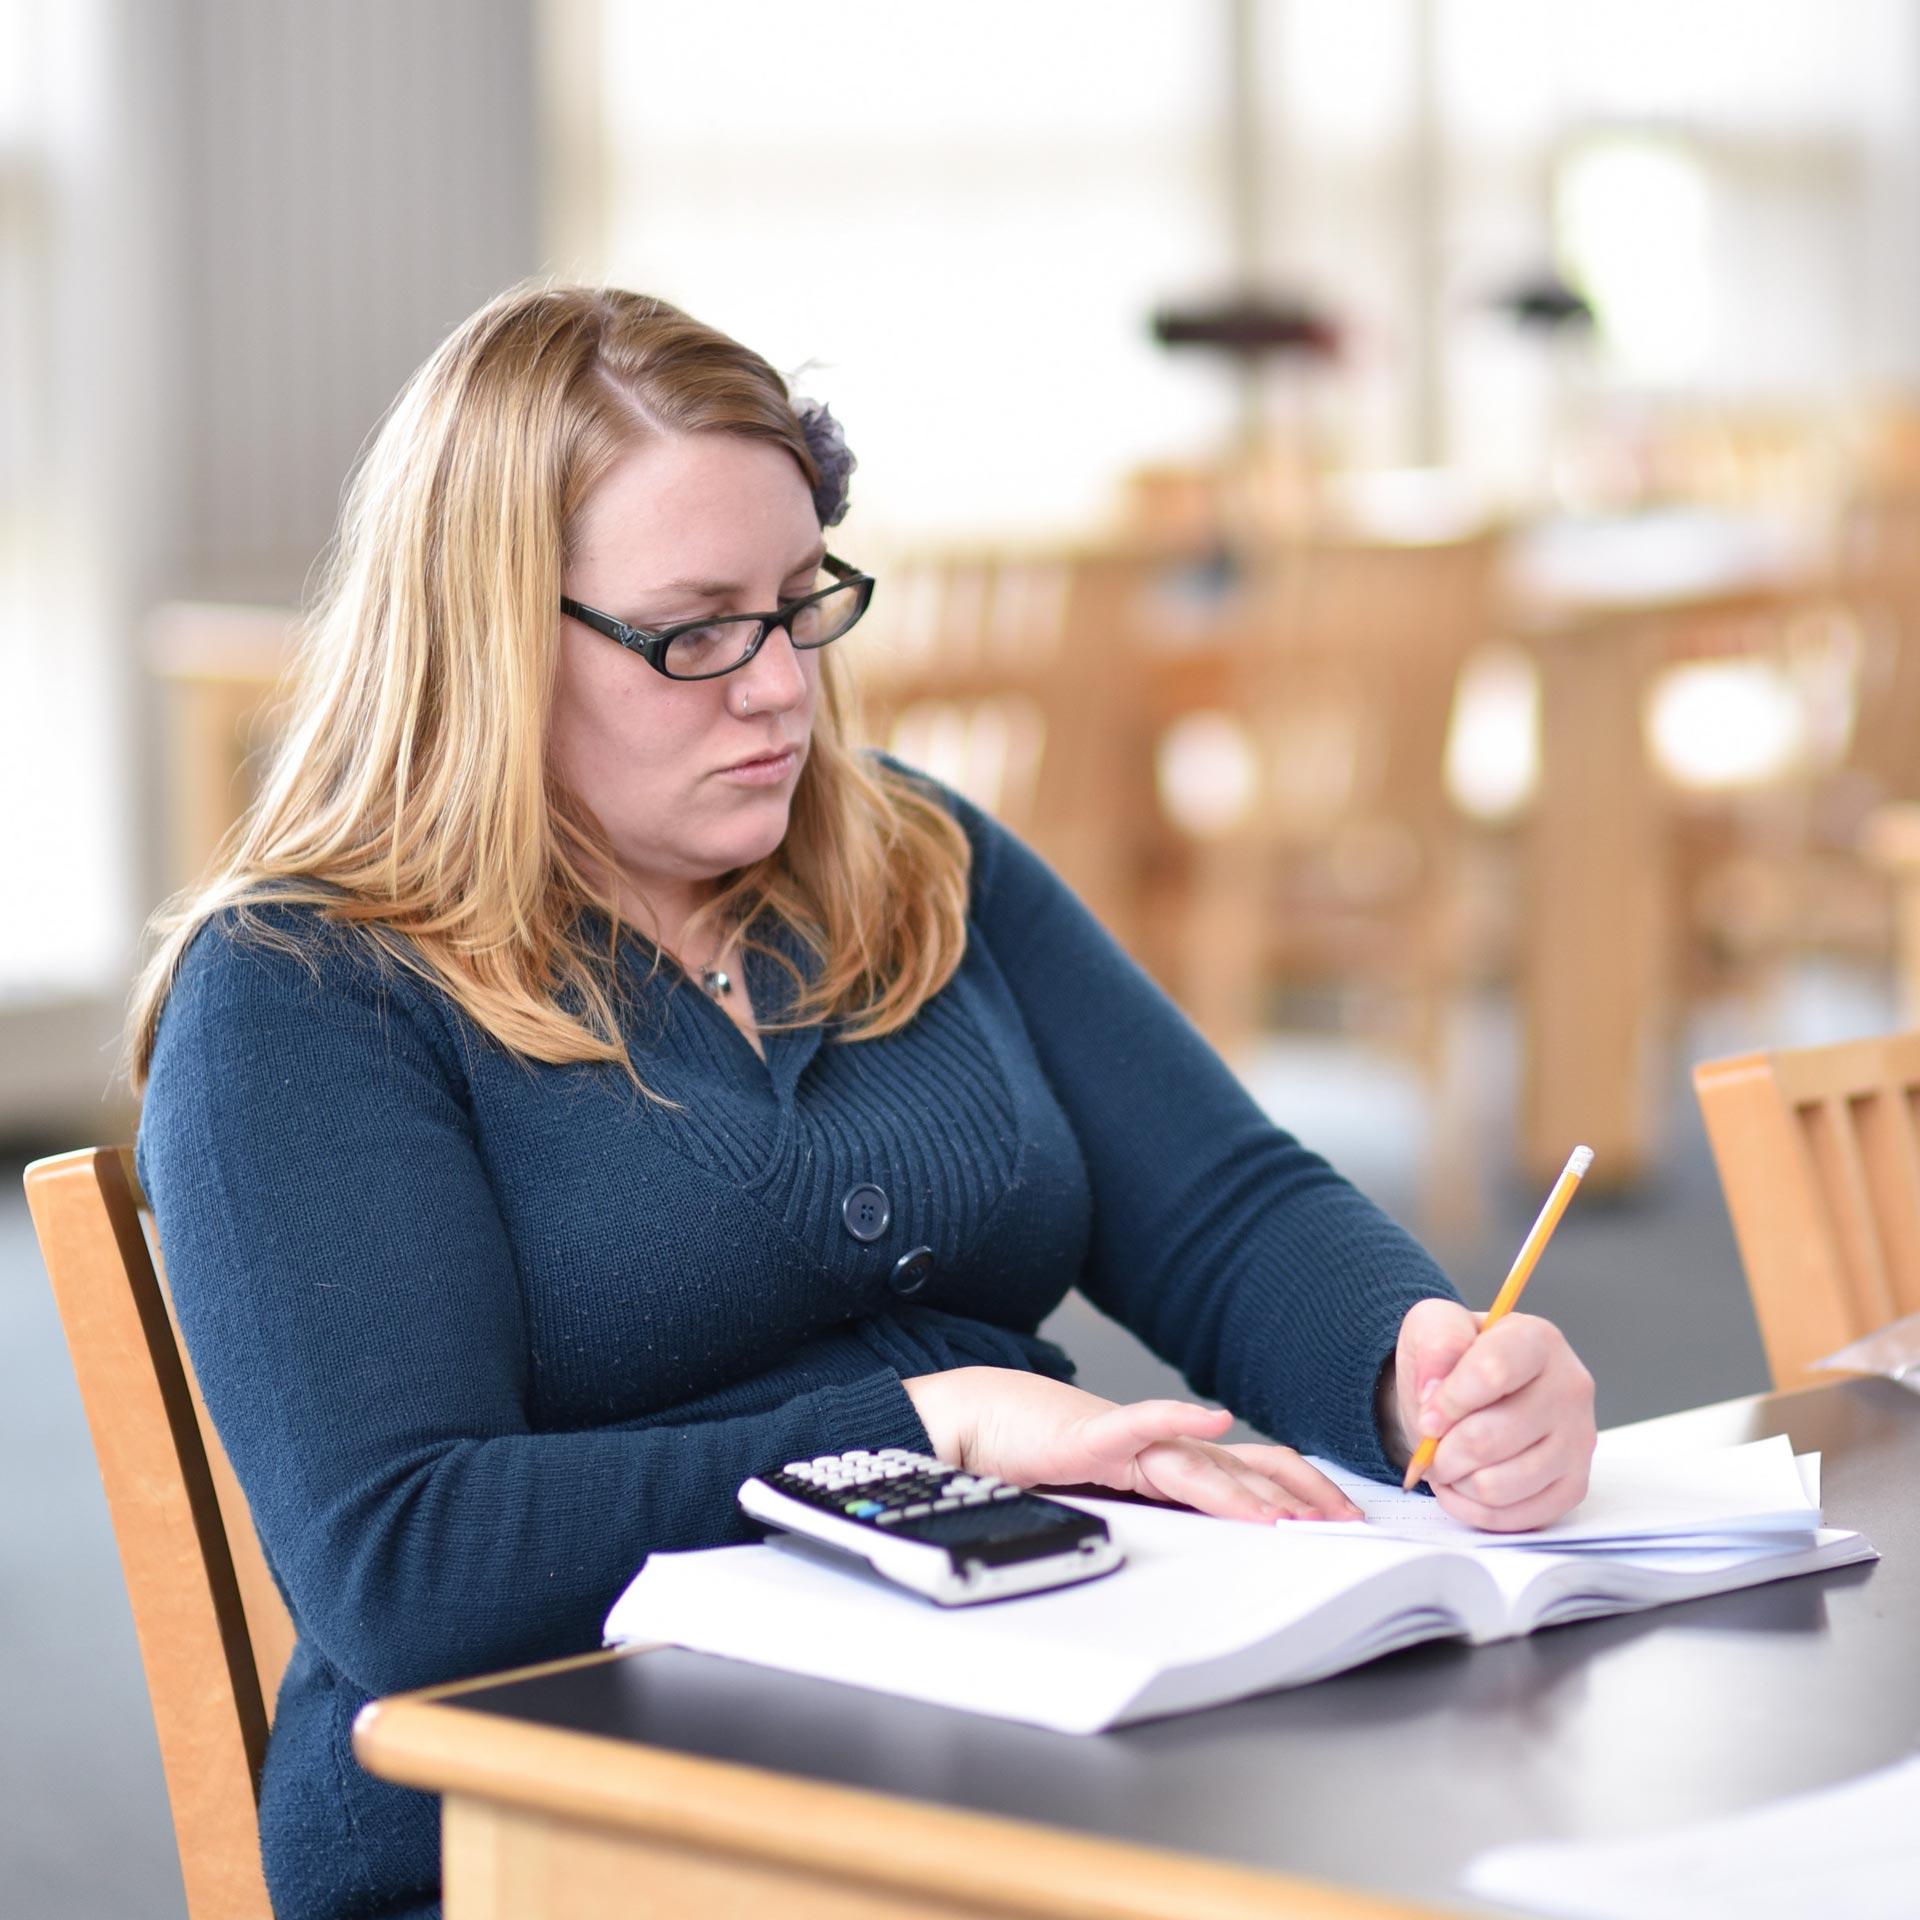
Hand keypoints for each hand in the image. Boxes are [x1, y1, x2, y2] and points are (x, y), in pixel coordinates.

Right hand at [903, 1367, 1361, 1522]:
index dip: (1305, 1493)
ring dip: (1251, 1491)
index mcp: (1175, 1463)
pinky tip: (1211, 1419)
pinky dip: (1178, 1419)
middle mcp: (1166, 1448)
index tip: (1347, 1524)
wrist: (982, 1417)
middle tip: (1349, 1525)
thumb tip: (1213, 1556)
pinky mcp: (1091, 1434)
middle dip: (1305, 1495)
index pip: (1257, 1473)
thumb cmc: (1043, 1455)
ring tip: (1289, 1519)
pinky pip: (1140, 1425)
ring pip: (1205, 1461)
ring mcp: (1133, 1439)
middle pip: (1252, 1465)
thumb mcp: (1116, 1496)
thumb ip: (1161, 1514)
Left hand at [1387, 1298, 1595, 1531]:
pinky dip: (1471, 1509)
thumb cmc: (1456, 1359)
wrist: (1472, 1393)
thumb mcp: (1434, 1324)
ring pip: (1497, 1485)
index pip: (1493, 1373)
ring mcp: (1578, 1441)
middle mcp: (1570, 1389)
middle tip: (1431, 1445)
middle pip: (1488, 1439)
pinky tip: (1462, 1486)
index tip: (1427, 1416)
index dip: (1448, 1402)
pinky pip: (1513, 1518)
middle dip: (1442, 1450)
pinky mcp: (1573, 1486)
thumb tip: (1435, 1389)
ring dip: (1455, 1481)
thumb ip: (1435, 1342)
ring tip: (1448, 1462)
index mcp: (1538, 1340)